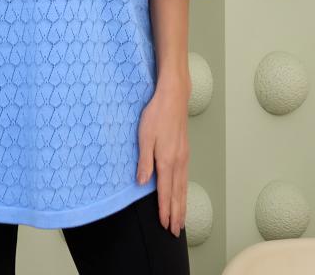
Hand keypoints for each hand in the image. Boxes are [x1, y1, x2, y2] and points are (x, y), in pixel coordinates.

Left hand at [135, 80, 189, 237]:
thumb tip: (143, 183)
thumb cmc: (156, 115)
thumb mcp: (144, 137)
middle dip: (177, 214)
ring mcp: (183, 156)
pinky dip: (184, 191)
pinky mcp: (184, 151)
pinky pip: (185, 177)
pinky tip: (182, 193)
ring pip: (183, 187)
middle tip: (176, 231)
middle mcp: (178, 162)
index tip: (165, 225)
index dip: (165, 210)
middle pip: (178, 194)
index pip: (166, 192)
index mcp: (167, 161)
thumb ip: (144, 162)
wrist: (173, 97)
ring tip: (182, 219)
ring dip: (182, 205)